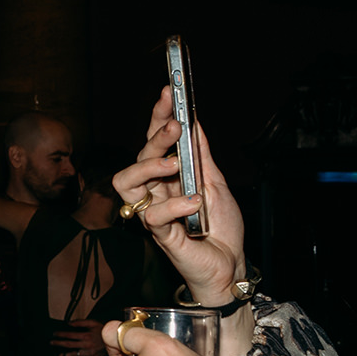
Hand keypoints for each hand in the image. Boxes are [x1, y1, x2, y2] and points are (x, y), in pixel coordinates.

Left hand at [51, 319, 105, 355]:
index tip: (54, 334)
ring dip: (63, 355)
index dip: (60, 334)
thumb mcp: (93, 322)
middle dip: (58, 344)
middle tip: (51, 343)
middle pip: (69, 345)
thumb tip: (69, 323)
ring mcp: (89, 353)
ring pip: (73, 355)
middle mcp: (86, 345)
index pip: (69, 335)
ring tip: (56, 355)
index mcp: (86, 336)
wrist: (116, 339)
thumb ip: (80, 322)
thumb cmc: (104, 329)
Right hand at [111, 87, 247, 305]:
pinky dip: (175, 205)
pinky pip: (153, 216)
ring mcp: (154, 212)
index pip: (154, 140)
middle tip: (175, 125)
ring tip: (174, 165)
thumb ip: (201, 155)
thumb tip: (194, 122)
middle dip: (155, 136)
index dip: (157, 115)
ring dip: (149, 167)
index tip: (168, 91)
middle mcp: (155, 191)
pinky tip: (195, 203)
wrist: (230, 264)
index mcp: (168, 177)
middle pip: (138, 156)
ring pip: (126, 183)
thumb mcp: (216, 182)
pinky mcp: (160, 235)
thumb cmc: (221, 228)